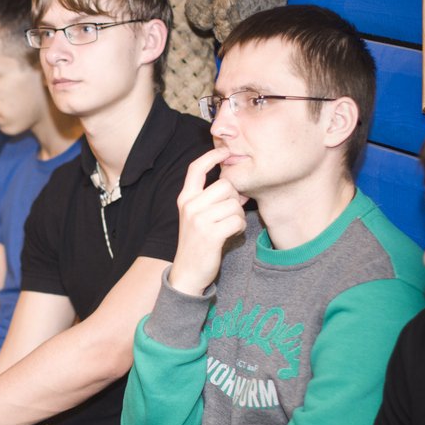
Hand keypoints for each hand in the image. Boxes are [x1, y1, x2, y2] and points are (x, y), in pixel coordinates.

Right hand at [169, 148, 247, 294]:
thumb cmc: (197, 243)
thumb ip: (211, 198)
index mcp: (185, 198)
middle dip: (234, 198)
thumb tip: (238, 185)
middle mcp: (190, 206)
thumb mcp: (196, 216)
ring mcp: (199, 220)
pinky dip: (239, 227)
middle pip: (225, 185)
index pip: (196, 169)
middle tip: (230, 212)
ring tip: (229, 226)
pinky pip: (237, 220)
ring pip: (234, 204)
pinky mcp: (210, 234)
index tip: (224, 151)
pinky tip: (231, 233)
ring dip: (238, 216)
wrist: (187, 273)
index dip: (211, 156)